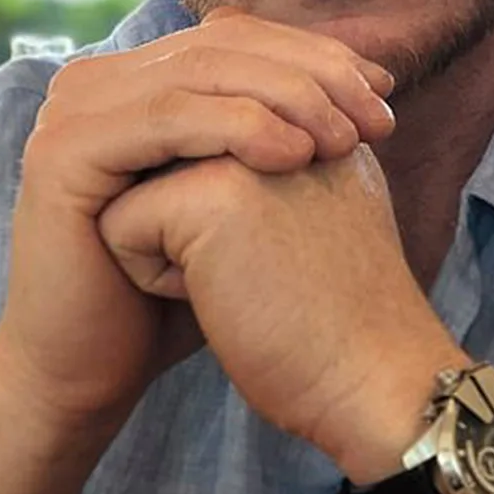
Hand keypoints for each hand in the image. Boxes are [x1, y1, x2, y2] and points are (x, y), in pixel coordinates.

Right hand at [0, 9, 396, 431]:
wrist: (97, 369)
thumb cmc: (186, 291)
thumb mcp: (253, 194)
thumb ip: (293, 126)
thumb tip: (379, 77)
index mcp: (140, 78)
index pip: (242, 35)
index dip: (320, 54)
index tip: (388, 91)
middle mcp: (100, 82)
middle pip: (226, 46)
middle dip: (315, 75)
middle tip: (378, 119)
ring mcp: (73, 111)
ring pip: (203, 73)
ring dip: (289, 98)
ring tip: (346, 142)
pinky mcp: (61, 151)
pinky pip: (167, 118)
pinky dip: (238, 128)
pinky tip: (295, 157)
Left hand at [95, 146, 463, 478]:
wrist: (372, 379)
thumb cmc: (339, 321)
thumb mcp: (322, 215)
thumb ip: (279, 168)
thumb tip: (196, 169)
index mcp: (320, 113)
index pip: (209, 136)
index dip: (218, 208)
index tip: (285, 255)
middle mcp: (287, 116)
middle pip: (167, 156)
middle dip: (186, 218)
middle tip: (269, 269)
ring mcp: (250, 145)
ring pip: (137, 183)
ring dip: (170, 242)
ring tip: (245, 275)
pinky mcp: (207, 192)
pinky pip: (120, 223)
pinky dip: (155, 276)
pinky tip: (223, 295)